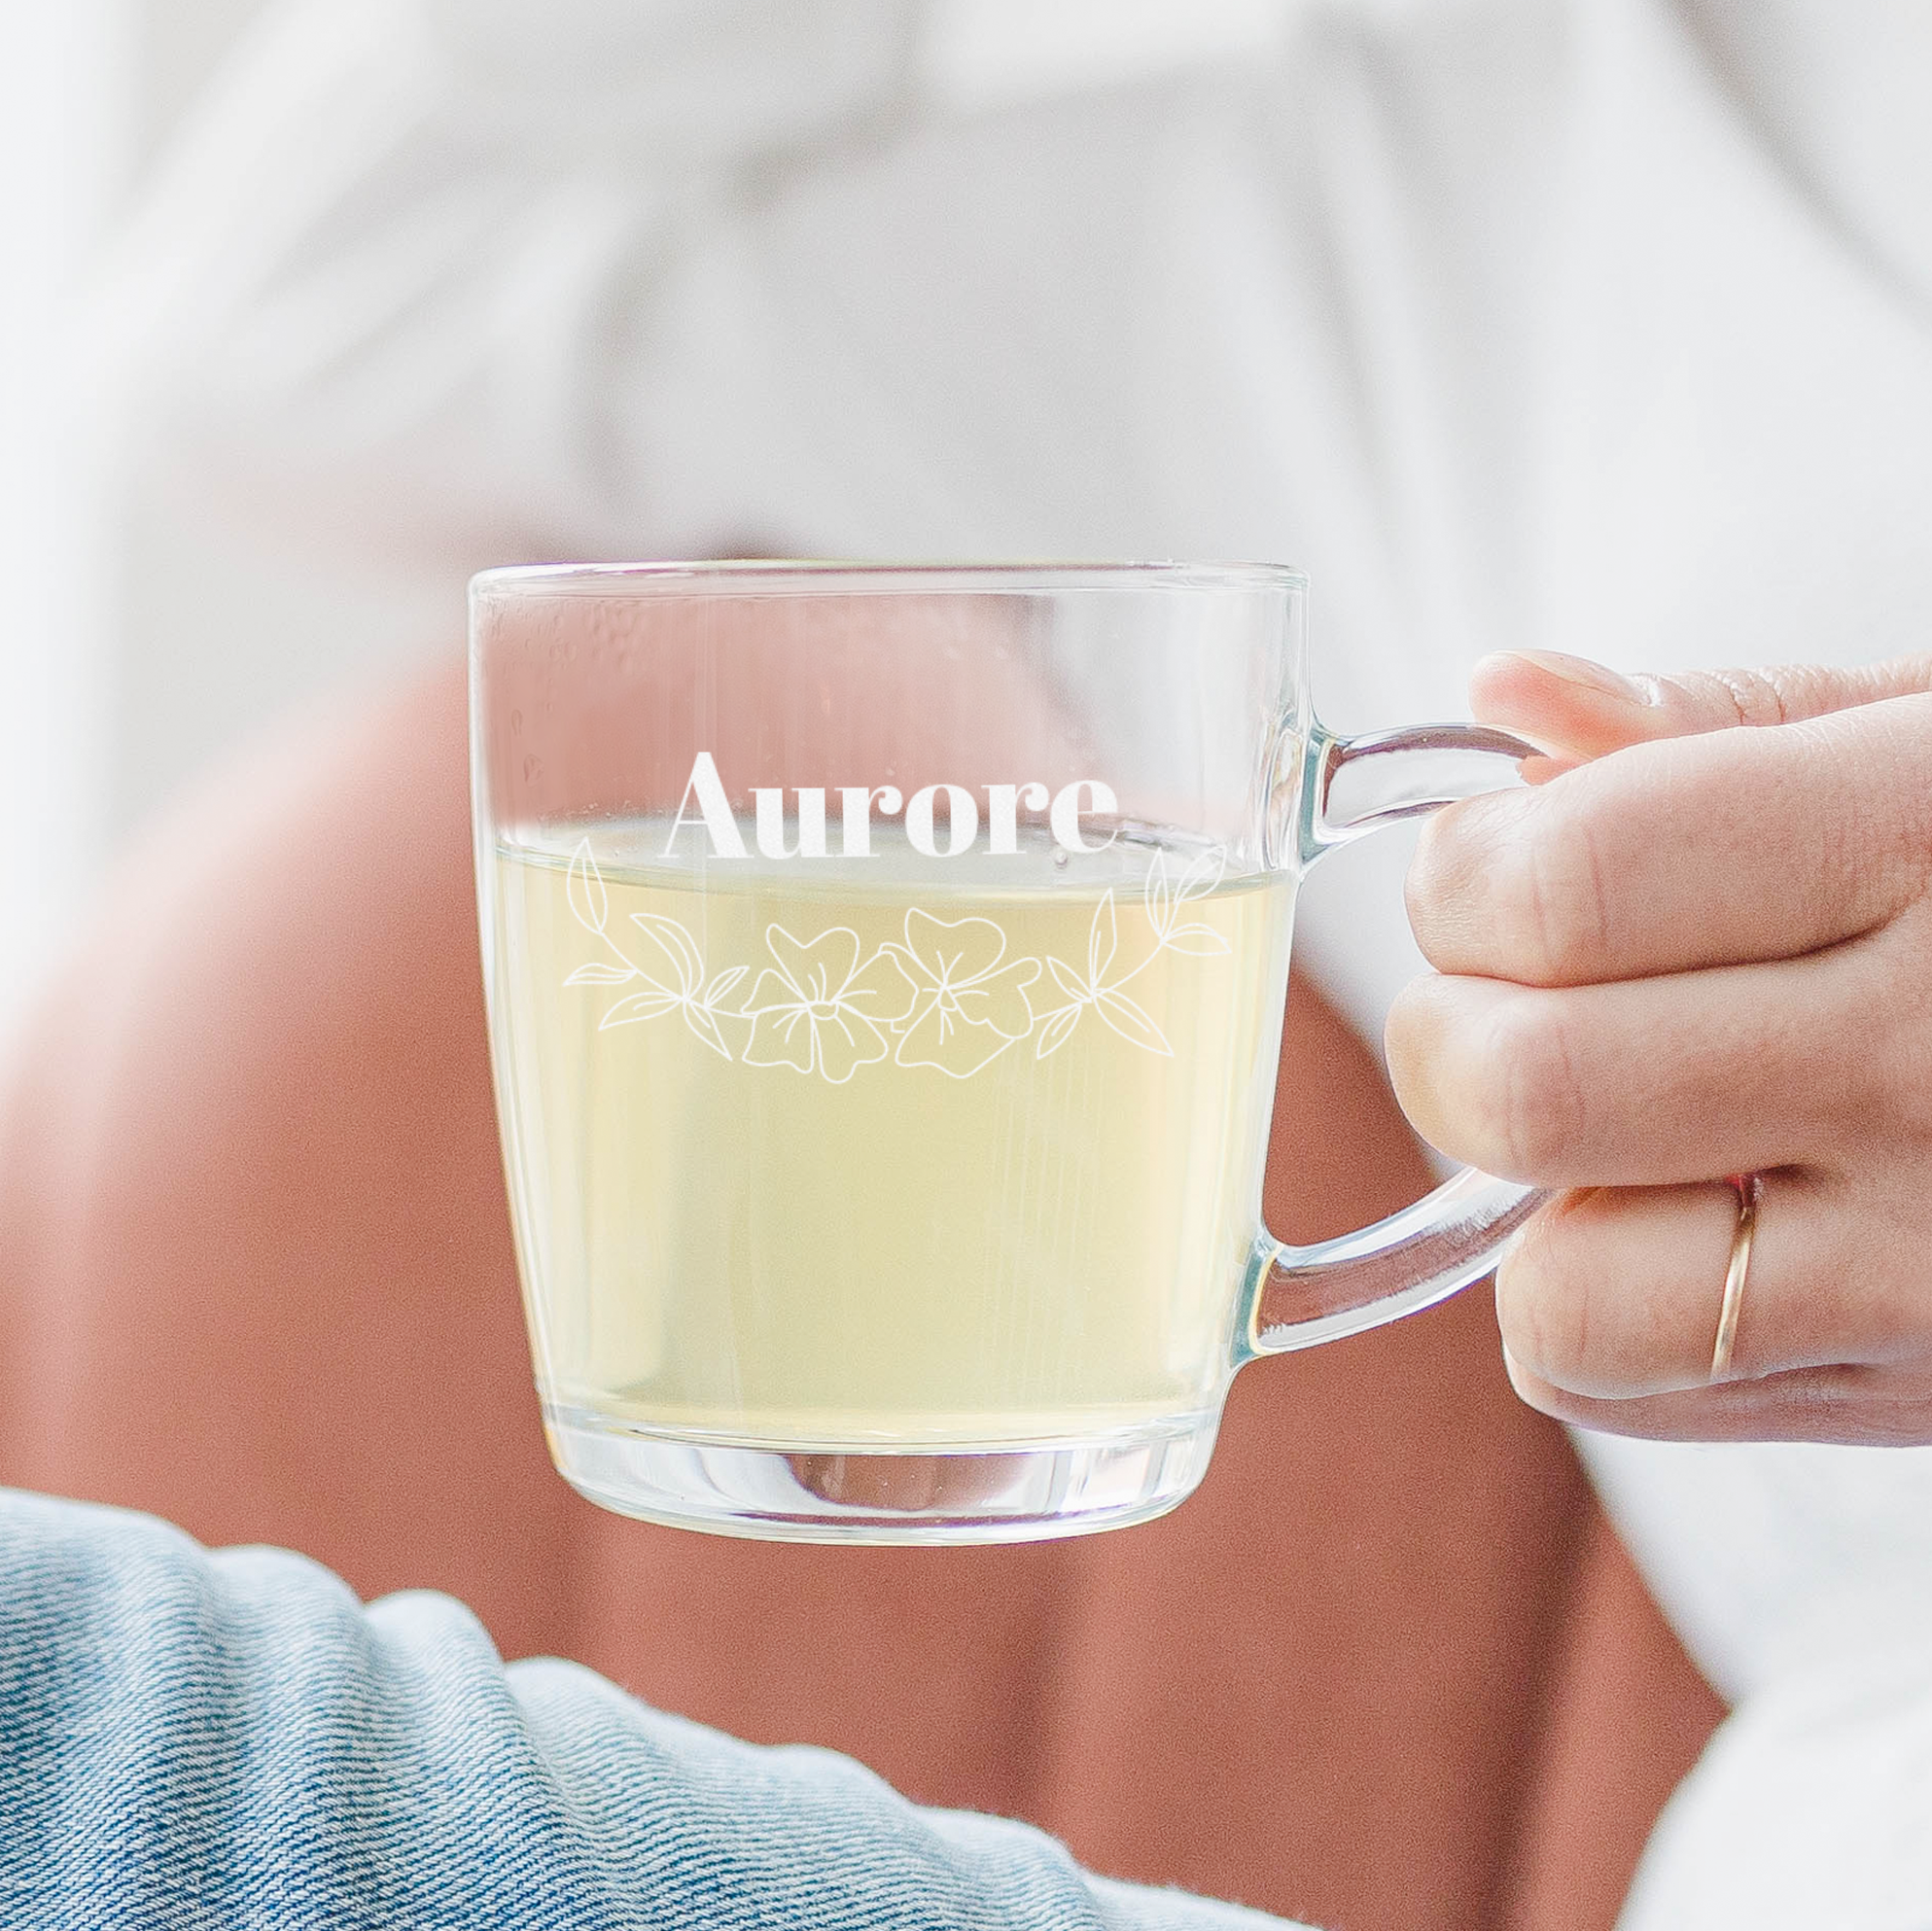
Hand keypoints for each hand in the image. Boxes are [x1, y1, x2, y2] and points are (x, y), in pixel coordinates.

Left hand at [1386, 650, 1931, 1443]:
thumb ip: (1721, 723)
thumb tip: (1506, 701)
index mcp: (1929, 843)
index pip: (1567, 891)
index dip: (1464, 877)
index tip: (1482, 868)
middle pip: (1528, 1090)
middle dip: (1452, 1032)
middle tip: (1504, 995)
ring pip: (1561, 1293)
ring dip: (1524, 1200)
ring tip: (1608, 1121)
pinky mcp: (1915, 1386)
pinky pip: (1623, 1383)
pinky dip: (1596, 1303)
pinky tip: (1692, 1210)